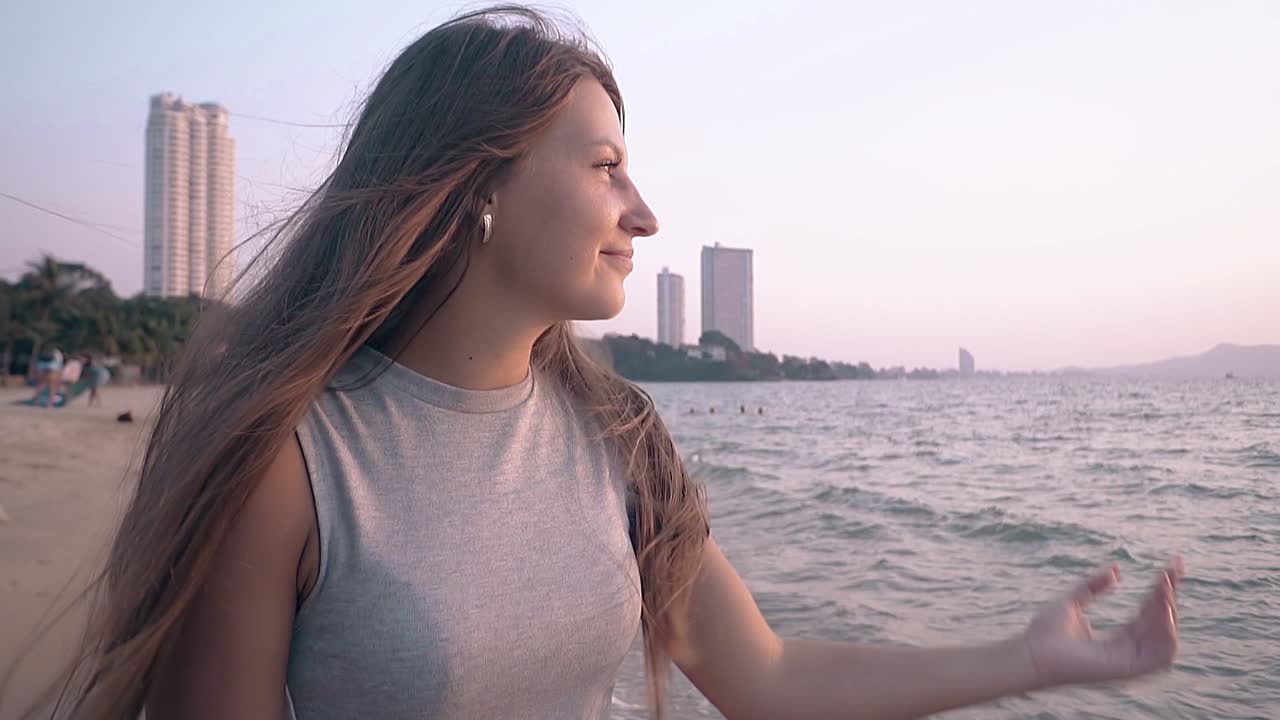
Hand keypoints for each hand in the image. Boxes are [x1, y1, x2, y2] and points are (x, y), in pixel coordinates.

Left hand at [1021, 559, 1183, 686]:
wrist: (1030, 652)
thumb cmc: (1045, 632)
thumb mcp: (1072, 600)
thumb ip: (1093, 585)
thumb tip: (1116, 570)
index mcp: (1119, 638)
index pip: (1149, 613)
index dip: (1162, 591)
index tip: (1172, 566)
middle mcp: (1128, 650)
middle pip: (1161, 624)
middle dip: (1168, 596)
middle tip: (1167, 572)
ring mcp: (1129, 661)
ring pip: (1166, 640)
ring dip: (1170, 614)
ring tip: (1164, 589)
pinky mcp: (1127, 669)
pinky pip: (1160, 656)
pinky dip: (1167, 635)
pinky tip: (1163, 611)